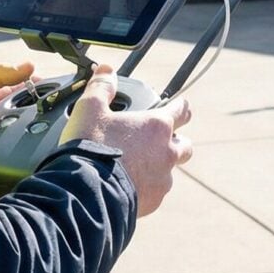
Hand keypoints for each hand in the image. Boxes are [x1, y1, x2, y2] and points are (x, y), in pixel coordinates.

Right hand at [63, 63, 191, 216]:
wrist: (89, 193)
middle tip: (157, 142)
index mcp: (156, 126)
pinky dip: (145, 188)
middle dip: (176, 142)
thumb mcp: (90, 109)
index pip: (181, 110)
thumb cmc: (92, 148)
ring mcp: (162, 179)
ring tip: (136, 167)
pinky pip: (155, 192)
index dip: (180, 107)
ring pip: (169, 171)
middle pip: (185, 145)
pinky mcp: (154, 202)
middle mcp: (166, 152)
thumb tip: (106, 70)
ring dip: (158, 167)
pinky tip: (127, 186)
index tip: (180, 107)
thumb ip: (101, 87)